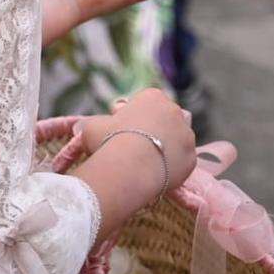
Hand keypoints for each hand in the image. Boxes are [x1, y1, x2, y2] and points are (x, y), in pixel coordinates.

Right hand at [80, 87, 198, 190]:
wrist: (131, 167)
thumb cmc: (110, 140)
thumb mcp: (92, 126)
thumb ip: (93, 124)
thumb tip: (80, 127)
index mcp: (153, 97)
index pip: (146, 102)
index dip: (132, 116)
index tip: (122, 129)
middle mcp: (175, 111)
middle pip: (165, 119)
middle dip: (153, 130)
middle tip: (136, 148)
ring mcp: (187, 135)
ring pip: (177, 140)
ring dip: (166, 148)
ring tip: (148, 164)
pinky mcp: (192, 158)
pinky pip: (182, 162)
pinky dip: (173, 168)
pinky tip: (158, 176)